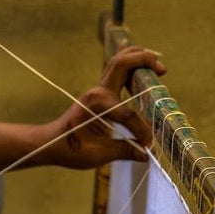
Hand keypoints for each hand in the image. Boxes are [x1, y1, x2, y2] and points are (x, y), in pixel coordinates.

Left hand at [45, 46, 166, 168]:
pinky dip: (130, 66)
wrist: (51, 143)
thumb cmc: (71, 149)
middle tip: (163, 69)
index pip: (129, 114)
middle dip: (144, 61)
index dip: (141, 131)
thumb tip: (145, 155)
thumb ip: (124, 151)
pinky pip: (116, 72)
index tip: (148, 145)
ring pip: (119, 62)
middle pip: (123, 63)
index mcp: (98, 105)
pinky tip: (141, 69)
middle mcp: (98, 92)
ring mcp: (98, 90)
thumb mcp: (99, 154)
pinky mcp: (99, 93)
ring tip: (157, 63)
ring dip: (138, 58)